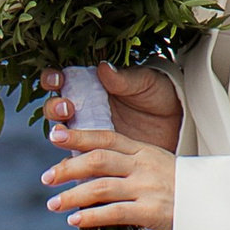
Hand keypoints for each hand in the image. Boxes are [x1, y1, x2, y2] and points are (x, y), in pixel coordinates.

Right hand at [39, 60, 181, 155]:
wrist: (177, 126)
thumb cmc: (159, 95)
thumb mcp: (144, 83)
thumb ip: (123, 79)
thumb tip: (103, 68)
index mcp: (91, 85)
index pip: (61, 79)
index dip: (52, 78)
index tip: (58, 80)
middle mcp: (84, 108)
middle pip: (54, 107)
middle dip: (54, 107)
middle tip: (67, 109)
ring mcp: (88, 133)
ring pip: (61, 134)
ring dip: (57, 134)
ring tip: (63, 136)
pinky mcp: (97, 155)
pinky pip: (77, 159)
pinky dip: (71, 161)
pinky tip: (73, 161)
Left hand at [42, 124, 176, 229]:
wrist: (215, 209)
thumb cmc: (184, 191)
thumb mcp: (159, 168)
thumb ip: (131, 167)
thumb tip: (92, 174)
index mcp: (145, 151)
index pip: (106, 137)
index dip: (79, 136)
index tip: (55, 135)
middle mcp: (144, 165)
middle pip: (98, 160)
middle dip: (68, 167)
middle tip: (47, 177)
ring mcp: (148, 188)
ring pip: (100, 187)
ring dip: (72, 195)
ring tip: (53, 203)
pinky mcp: (151, 211)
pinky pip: (114, 212)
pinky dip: (91, 217)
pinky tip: (75, 221)